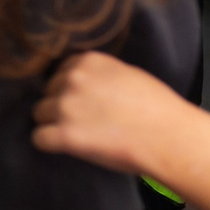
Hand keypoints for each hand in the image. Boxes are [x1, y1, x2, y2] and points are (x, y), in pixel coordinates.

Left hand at [31, 51, 196, 176]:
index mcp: (89, 61)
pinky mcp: (65, 134)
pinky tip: (66, 147)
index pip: (60, 72)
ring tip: (80, 135)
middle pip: (48, 92)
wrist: (171, 137)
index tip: (85, 102)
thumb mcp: (128, 74)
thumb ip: (99, 74)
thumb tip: (80, 80)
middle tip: (86, 121)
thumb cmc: (158, 109)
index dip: (70, 89)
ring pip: (39, 114)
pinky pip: (38, 138)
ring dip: (54, 124)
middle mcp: (73, 79)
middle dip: (61, 106)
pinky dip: (49, 144)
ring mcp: (66, 106)